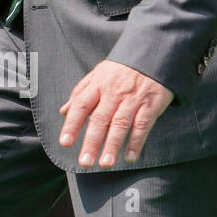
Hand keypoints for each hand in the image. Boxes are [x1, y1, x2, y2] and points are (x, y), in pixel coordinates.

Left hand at [59, 60, 173, 166]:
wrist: (153, 53)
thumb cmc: (122, 68)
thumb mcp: (98, 74)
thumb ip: (80, 92)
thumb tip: (63, 110)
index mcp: (98, 85)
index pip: (81, 106)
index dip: (72, 124)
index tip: (65, 142)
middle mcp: (114, 93)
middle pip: (100, 119)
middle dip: (92, 142)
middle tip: (85, 161)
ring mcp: (133, 99)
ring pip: (120, 124)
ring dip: (113, 145)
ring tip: (105, 163)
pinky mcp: (151, 104)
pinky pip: (142, 125)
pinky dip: (136, 142)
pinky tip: (130, 157)